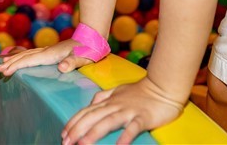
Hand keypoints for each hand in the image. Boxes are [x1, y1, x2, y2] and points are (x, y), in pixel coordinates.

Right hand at [0, 40, 91, 76]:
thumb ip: (72, 62)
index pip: (30, 60)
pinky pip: (33, 55)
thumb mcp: (83, 58)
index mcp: (51, 54)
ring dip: (15, 59)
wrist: (93, 38)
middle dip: (11, 63)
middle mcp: (47, 51)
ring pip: (28, 54)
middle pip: (25, 56)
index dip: (16, 66)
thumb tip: (62, 68)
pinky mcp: (52, 52)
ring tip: (3, 63)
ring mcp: (49, 50)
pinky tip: (21, 59)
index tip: (5, 71)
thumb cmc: (89, 50)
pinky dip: (23, 57)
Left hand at [62, 77, 183, 144]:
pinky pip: (132, 128)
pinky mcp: (143, 117)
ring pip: (108, 121)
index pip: (87, 111)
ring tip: (83, 144)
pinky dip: (125, 137)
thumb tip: (90, 104)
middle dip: (77, 130)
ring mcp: (129, 111)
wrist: (163, 86)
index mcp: (109, 100)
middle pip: (93, 117)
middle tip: (66, 142)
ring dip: (94, 133)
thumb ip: (103, 97)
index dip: (73, 122)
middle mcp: (115, 105)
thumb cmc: (141, 91)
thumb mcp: (118, 91)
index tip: (63, 134)